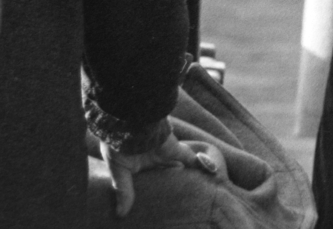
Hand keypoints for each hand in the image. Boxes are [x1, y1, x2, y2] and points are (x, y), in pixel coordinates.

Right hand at [100, 130, 217, 217]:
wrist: (130, 120)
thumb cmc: (118, 144)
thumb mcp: (118, 169)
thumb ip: (124, 190)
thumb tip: (121, 213)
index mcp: (134, 165)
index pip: (144, 181)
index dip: (149, 189)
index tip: (154, 203)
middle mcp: (150, 160)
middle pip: (163, 176)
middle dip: (168, 186)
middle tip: (175, 202)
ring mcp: (164, 155)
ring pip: (178, 169)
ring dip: (186, 179)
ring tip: (195, 193)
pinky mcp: (175, 149)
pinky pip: (192, 159)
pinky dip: (203, 164)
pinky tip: (214, 173)